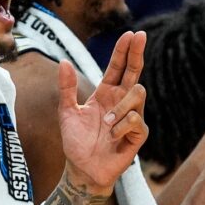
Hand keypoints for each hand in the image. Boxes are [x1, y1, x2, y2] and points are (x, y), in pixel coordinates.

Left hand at [57, 30, 147, 193]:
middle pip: (135, 72)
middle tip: (140, 36)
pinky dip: (121, 126)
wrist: (81, 170)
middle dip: (137, 53)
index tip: (131, 34)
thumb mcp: (66, 113)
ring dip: (120, 107)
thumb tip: (64, 62)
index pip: (118, 67)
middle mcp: (121, 102)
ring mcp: (132, 117)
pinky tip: (112, 136)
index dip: (124, 51)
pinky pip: (135, 121)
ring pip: (138, 94)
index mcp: (106, 94)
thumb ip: (66, 88)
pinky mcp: (137, 135)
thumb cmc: (76, 142)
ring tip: (106, 124)